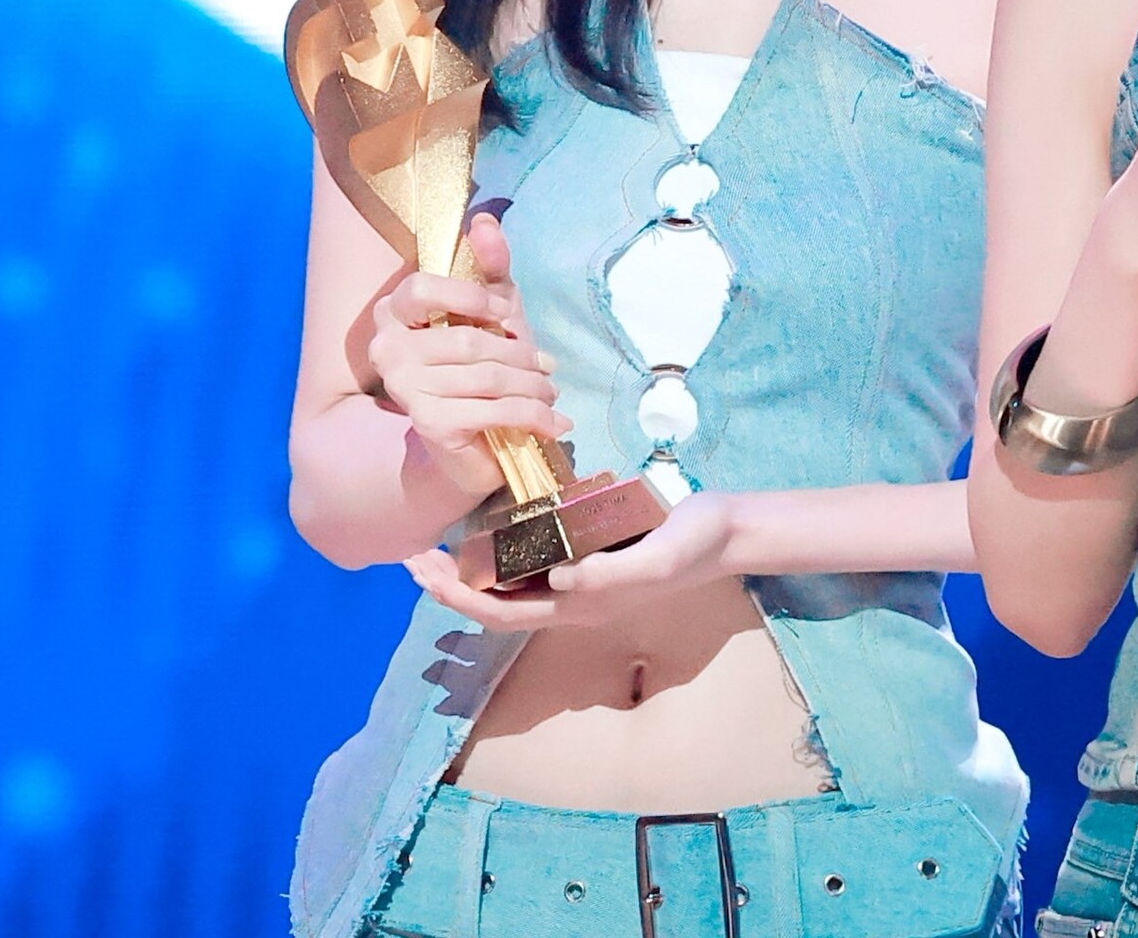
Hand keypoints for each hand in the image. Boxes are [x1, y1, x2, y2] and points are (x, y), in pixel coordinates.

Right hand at [369, 213, 572, 500]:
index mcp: (393, 311)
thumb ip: (489, 265)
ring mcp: (404, 389)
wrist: (468, 439)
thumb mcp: (490, 307)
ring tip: (552, 391)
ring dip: (532, 386)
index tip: (509, 315)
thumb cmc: (479, 362)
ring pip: (485, 377)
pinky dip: (533, 416)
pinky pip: (493, 411)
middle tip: (548, 364)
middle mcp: (387, 349)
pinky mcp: (429, 425)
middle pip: (466, 340)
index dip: (471, 297)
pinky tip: (555, 422)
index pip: (422, 288)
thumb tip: (485, 220)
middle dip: (519, 353)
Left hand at [405, 490, 738, 631]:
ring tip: (434, 543)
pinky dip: (499, 550)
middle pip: (495, 602)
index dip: (456, 597)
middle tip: (409, 557)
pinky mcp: (588, 554)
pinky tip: (486, 526)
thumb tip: (556, 580)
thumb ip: (611, 573)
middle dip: (448, 585)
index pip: (503, 611)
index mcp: (582, 603)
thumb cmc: (695, 540)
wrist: (728, 531)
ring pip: (509, 584)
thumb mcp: (659, 555)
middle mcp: (573, 597)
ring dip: (467, 570)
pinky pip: (532, 561)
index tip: (423, 571)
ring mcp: (580, 577)